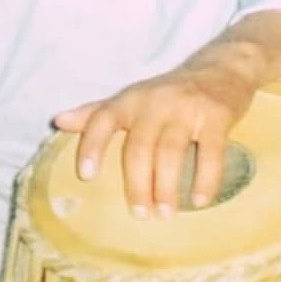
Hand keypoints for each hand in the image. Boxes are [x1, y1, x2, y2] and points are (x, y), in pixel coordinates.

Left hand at [53, 64, 252, 217]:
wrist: (222, 67)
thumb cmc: (170, 92)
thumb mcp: (132, 97)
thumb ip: (96, 112)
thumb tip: (58, 121)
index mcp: (131, 99)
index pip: (104, 119)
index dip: (92, 145)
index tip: (86, 176)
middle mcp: (156, 101)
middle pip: (139, 147)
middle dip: (137, 184)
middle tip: (140, 214)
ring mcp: (187, 108)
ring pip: (171, 152)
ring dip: (166, 187)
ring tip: (166, 214)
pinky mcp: (217, 116)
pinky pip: (210, 152)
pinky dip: (205, 179)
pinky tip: (200, 200)